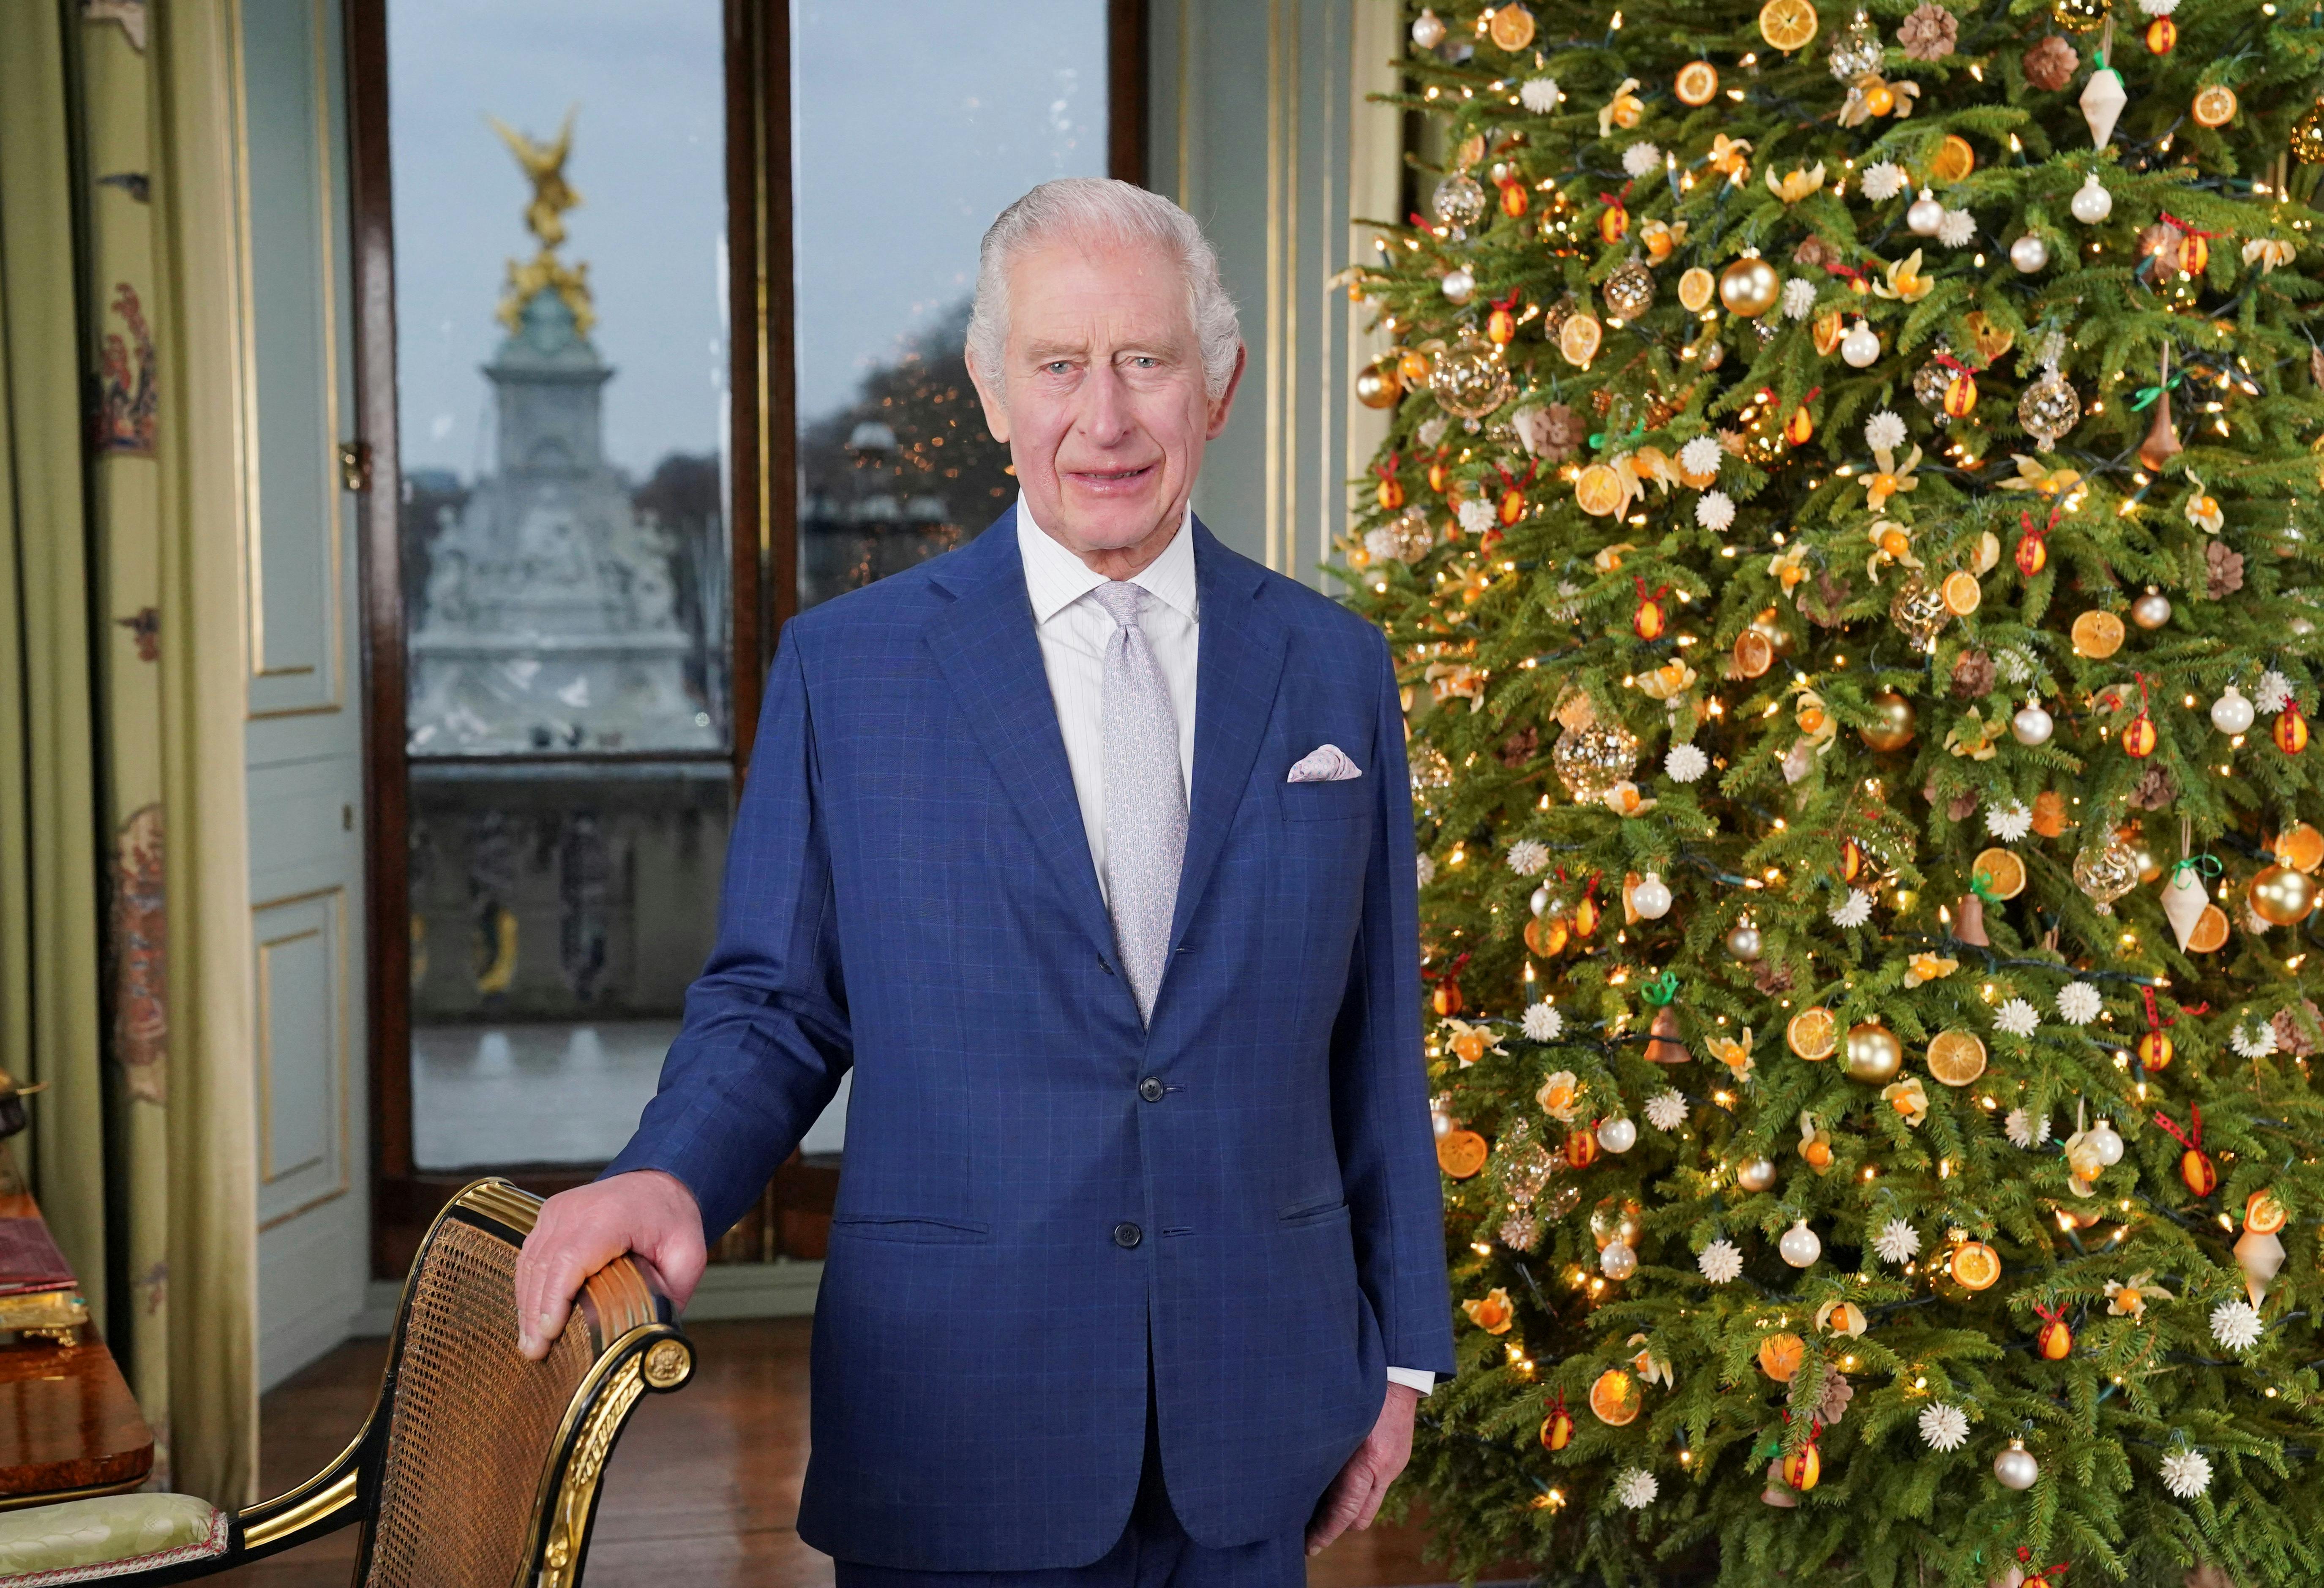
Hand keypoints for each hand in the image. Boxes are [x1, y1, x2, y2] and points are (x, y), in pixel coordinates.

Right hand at [513, 1170, 706, 1359]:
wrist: (658, 1183)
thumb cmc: (672, 1219)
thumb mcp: (687, 1254)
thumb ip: (671, 1293)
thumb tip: (653, 1335)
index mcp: (610, 1216)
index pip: (570, 1260)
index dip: (555, 1298)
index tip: (549, 1333)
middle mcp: (576, 1210)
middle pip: (544, 1265)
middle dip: (536, 1312)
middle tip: (535, 1352)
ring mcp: (557, 1210)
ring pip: (531, 1262)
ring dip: (528, 1304)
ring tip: (531, 1344)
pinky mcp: (549, 1216)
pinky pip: (530, 1255)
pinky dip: (529, 1287)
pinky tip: (531, 1316)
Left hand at [1306, 1381, 1419, 1556]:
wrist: (1399, 1374)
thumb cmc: (1363, 1392)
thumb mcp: (1339, 1422)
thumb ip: (1325, 1451)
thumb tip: (1302, 1477)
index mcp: (1368, 1460)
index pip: (1345, 1511)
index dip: (1326, 1532)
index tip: (1309, 1545)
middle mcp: (1385, 1469)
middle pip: (1360, 1518)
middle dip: (1336, 1528)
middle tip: (1309, 1530)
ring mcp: (1395, 1466)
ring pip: (1369, 1504)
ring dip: (1348, 1510)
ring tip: (1320, 1508)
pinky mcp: (1399, 1460)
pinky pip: (1377, 1486)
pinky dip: (1359, 1490)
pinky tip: (1340, 1480)